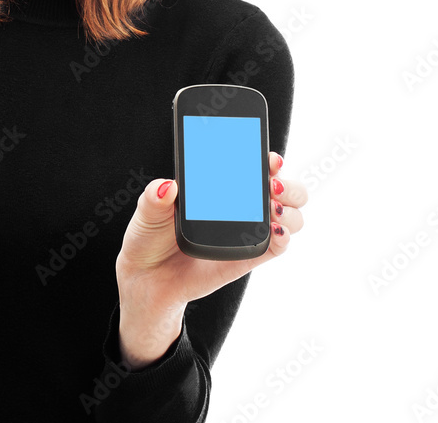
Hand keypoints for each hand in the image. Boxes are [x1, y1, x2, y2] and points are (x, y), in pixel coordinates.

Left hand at [115, 151, 306, 366]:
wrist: (147, 278)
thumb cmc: (150, 237)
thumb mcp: (147, 213)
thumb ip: (154, 198)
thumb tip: (166, 186)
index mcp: (221, 185)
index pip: (254, 165)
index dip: (269, 159)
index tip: (269, 158)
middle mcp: (241, 204)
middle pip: (284, 188)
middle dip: (289, 183)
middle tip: (272, 184)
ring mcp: (248, 231)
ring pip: (290, 215)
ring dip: (290, 208)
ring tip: (273, 208)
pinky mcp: (249, 257)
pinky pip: (278, 246)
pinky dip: (284, 236)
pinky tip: (275, 230)